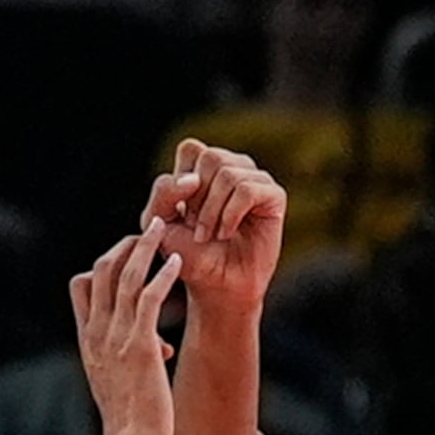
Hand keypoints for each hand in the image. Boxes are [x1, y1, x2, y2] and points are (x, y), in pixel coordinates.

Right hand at [71, 229, 184, 434]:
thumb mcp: (122, 380)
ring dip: (143, 248)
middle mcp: (97, 333)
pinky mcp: (140, 346)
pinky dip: (161, 276)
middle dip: (122, 246)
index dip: (100, 264)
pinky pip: (147, 299)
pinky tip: (177, 261)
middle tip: (146, 230)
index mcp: (87, 339)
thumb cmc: (132, 418)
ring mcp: (116, 338)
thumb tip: (156, 348)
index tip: (124, 254)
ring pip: (123, 278)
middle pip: (99, 272)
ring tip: (163, 228)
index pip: (79, 286)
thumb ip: (132, 356)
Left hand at [145, 139, 288, 306]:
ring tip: (213, 234)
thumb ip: (164, 192)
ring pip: (228, 174)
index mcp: (205, 168)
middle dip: (198, 198)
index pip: (192, 149)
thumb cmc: (190, 255)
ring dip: (213, 210)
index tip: (182, 213)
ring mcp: (255, 180)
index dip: (182, 180)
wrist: (218, 285)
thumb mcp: (160, 220)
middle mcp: (233, 168)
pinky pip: (247, 190)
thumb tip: (194, 180)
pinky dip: (231, 214)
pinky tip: (227, 233)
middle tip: (199, 227)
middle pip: (210, 158)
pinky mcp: (274, 196)